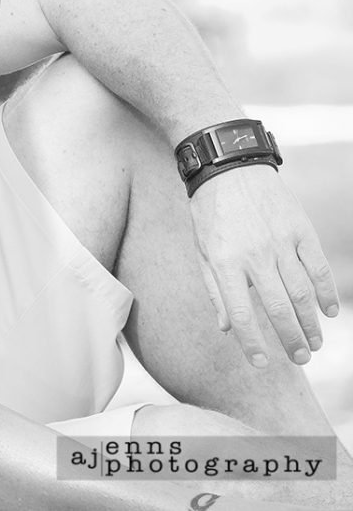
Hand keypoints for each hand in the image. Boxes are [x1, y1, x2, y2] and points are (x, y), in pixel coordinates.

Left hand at [188, 165, 339, 366]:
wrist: (229, 168)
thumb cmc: (210, 212)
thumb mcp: (202, 250)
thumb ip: (215, 289)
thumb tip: (226, 328)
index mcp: (224, 262)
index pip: (240, 313)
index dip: (252, 342)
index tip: (260, 363)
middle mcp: (254, 255)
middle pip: (278, 308)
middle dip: (291, 339)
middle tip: (300, 359)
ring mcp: (280, 242)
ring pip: (302, 292)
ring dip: (311, 322)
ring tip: (315, 343)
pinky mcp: (301, 230)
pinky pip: (317, 267)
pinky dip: (326, 292)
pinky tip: (329, 311)